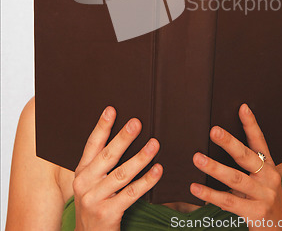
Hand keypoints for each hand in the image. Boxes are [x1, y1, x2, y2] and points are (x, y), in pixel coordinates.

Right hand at [73, 106, 162, 230]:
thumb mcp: (92, 182)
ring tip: (154, 144)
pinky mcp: (108, 213)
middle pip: (108, 156)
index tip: (112, 109)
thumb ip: (102, 163)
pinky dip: (146, 181)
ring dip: (140, 158)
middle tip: (137, 123)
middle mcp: (85, 183)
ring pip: (122, 174)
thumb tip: (125, 134)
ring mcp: (95, 199)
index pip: (92, 145)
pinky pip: (131, 194)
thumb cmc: (95, 202)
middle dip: (123, 138)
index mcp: (82, 171)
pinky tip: (157, 170)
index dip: (102, 126)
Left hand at [190, 104, 281, 229]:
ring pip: (235, 178)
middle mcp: (269, 179)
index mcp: (270, 167)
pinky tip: (195, 187)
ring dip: (214, 167)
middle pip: (246, 156)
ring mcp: (264, 196)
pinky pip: (229, 202)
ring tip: (197, 158)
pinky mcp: (255, 214)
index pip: (260, 141)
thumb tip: (220, 141)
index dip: (251, 124)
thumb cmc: (264, 201)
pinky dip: (210, 194)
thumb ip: (246, 165)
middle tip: (213, 130)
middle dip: (229, 142)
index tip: (242, 107)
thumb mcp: (261, 180)